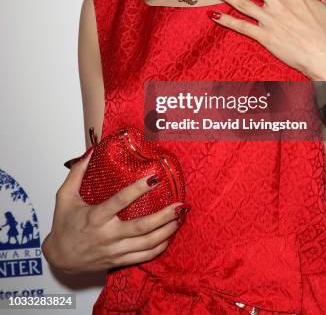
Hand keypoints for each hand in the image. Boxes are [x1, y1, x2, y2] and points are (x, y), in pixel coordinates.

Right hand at [42, 152, 185, 273]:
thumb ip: (77, 174)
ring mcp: (114, 250)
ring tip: (179, 219)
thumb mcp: (64, 197)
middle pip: (140, 227)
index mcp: (95, 217)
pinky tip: (169, 237)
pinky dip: (158, 248)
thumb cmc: (63, 225)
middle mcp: (107, 235)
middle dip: (162, 216)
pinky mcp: (118, 260)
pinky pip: (143, 257)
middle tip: (178, 205)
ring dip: (165, 231)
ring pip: (146, 243)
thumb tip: (91, 152)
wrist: (59, 258)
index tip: (154, 178)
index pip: (120, 201)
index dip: (138, 189)